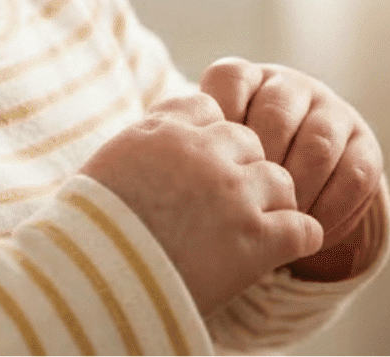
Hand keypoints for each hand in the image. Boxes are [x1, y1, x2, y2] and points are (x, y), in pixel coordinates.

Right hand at [80, 93, 324, 316]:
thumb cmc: (87, 231)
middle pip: (247, 142)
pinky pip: (302, 228)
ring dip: (272, 204)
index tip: (202, 164)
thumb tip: (156, 146)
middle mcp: (203, 153)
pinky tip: (285, 249)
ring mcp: (233, 194)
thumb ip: (141, 146)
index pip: (208, 109)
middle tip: (229, 204)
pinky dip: (298, 239)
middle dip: (242, 170)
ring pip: (280, 181)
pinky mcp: (256, 239)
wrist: (91, 280)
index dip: (210, 138)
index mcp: (163, 131)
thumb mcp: (106, 167)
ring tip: (255, 230)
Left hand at [198, 58, 385, 282]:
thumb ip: (188, 151)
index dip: (219, 122)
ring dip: (298, 188)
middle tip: (242, 203)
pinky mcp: (365, 145)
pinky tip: (310, 232)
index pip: (229, 79)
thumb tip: (157, 172)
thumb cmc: (228, 169)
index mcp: (244, 78)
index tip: (208, 166)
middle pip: (276, 112)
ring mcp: (330, 111)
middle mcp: (289, 86)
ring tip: (276, 222)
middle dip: (260, 163)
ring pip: (319, 142)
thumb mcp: (206, 152)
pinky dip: (332, 208)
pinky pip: (355, 174)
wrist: (290, 181)